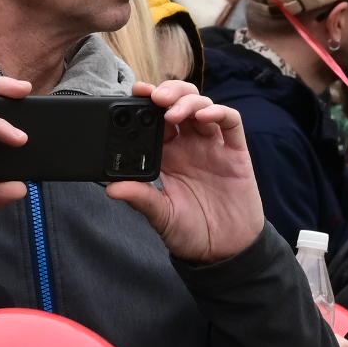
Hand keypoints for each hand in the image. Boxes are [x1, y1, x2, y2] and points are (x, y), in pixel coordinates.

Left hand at [108, 81, 263, 263]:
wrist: (225, 252)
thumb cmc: (190, 233)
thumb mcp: (161, 216)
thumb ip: (141, 199)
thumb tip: (111, 189)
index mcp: (167, 156)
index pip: (154, 119)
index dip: (146, 103)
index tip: (134, 93)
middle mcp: (189, 145)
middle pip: (178, 103)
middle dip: (167, 93)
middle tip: (154, 97)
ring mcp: (213, 146)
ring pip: (202, 106)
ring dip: (187, 101)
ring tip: (172, 112)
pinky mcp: (236, 153)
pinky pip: (231, 123)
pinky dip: (219, 112)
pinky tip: (205, 116)